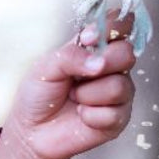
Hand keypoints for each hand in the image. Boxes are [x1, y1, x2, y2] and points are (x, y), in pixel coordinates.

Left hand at [5, 9, 137, 158]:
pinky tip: (80, 115)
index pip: (118, 27)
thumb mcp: (46, 67)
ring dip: (88, 94)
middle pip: (127, 54)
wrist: (31, 131)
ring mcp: (117, 94)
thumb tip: (98, 61)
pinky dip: (90, 115)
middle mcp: (111, 69)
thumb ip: (71, 55)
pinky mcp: (117, 119)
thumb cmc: (38, 96)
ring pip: (120, 86)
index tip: (89, 37)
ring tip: (74, 99)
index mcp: (95, 50)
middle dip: (104, 62)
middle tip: (81, 74)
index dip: (112, 27)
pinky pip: (114, 113)